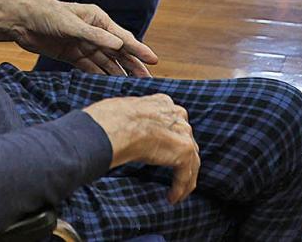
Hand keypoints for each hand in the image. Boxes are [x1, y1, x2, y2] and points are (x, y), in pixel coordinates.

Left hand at [0, 0, 156, 74]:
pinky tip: (109, 85)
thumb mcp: (71, 24)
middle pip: (118, 52)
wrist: (22, 21)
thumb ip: (94, 36)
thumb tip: (119, 45)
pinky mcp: (72, 55)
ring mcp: (84, 45)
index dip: (139, 50)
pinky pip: (90, 67)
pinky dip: (100, 76)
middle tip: (148, 81)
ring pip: (106, 62)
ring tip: (132, 87)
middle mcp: (95, 33)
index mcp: (98, 20)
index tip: (154, 61)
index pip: (123, 38)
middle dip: (133, 66)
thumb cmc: (47, 14)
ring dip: (118, 73)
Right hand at [83, 94, 199, 202]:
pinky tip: (171, 198)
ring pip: (191, 160)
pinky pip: (185, 175)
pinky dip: (180, 188)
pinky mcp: (183, 151)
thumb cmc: (111, 120)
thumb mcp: (124, 113)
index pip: (174, 122)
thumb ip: (132, 120)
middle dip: (182, 158)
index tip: (165, 151)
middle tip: (174, 174)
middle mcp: (176, 115)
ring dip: (184, 179)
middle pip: (186, 140)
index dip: (171, 138)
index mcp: (162, 103)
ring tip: (175, 194)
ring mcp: (182, 132)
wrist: (116, 126)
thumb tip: (121, 129)